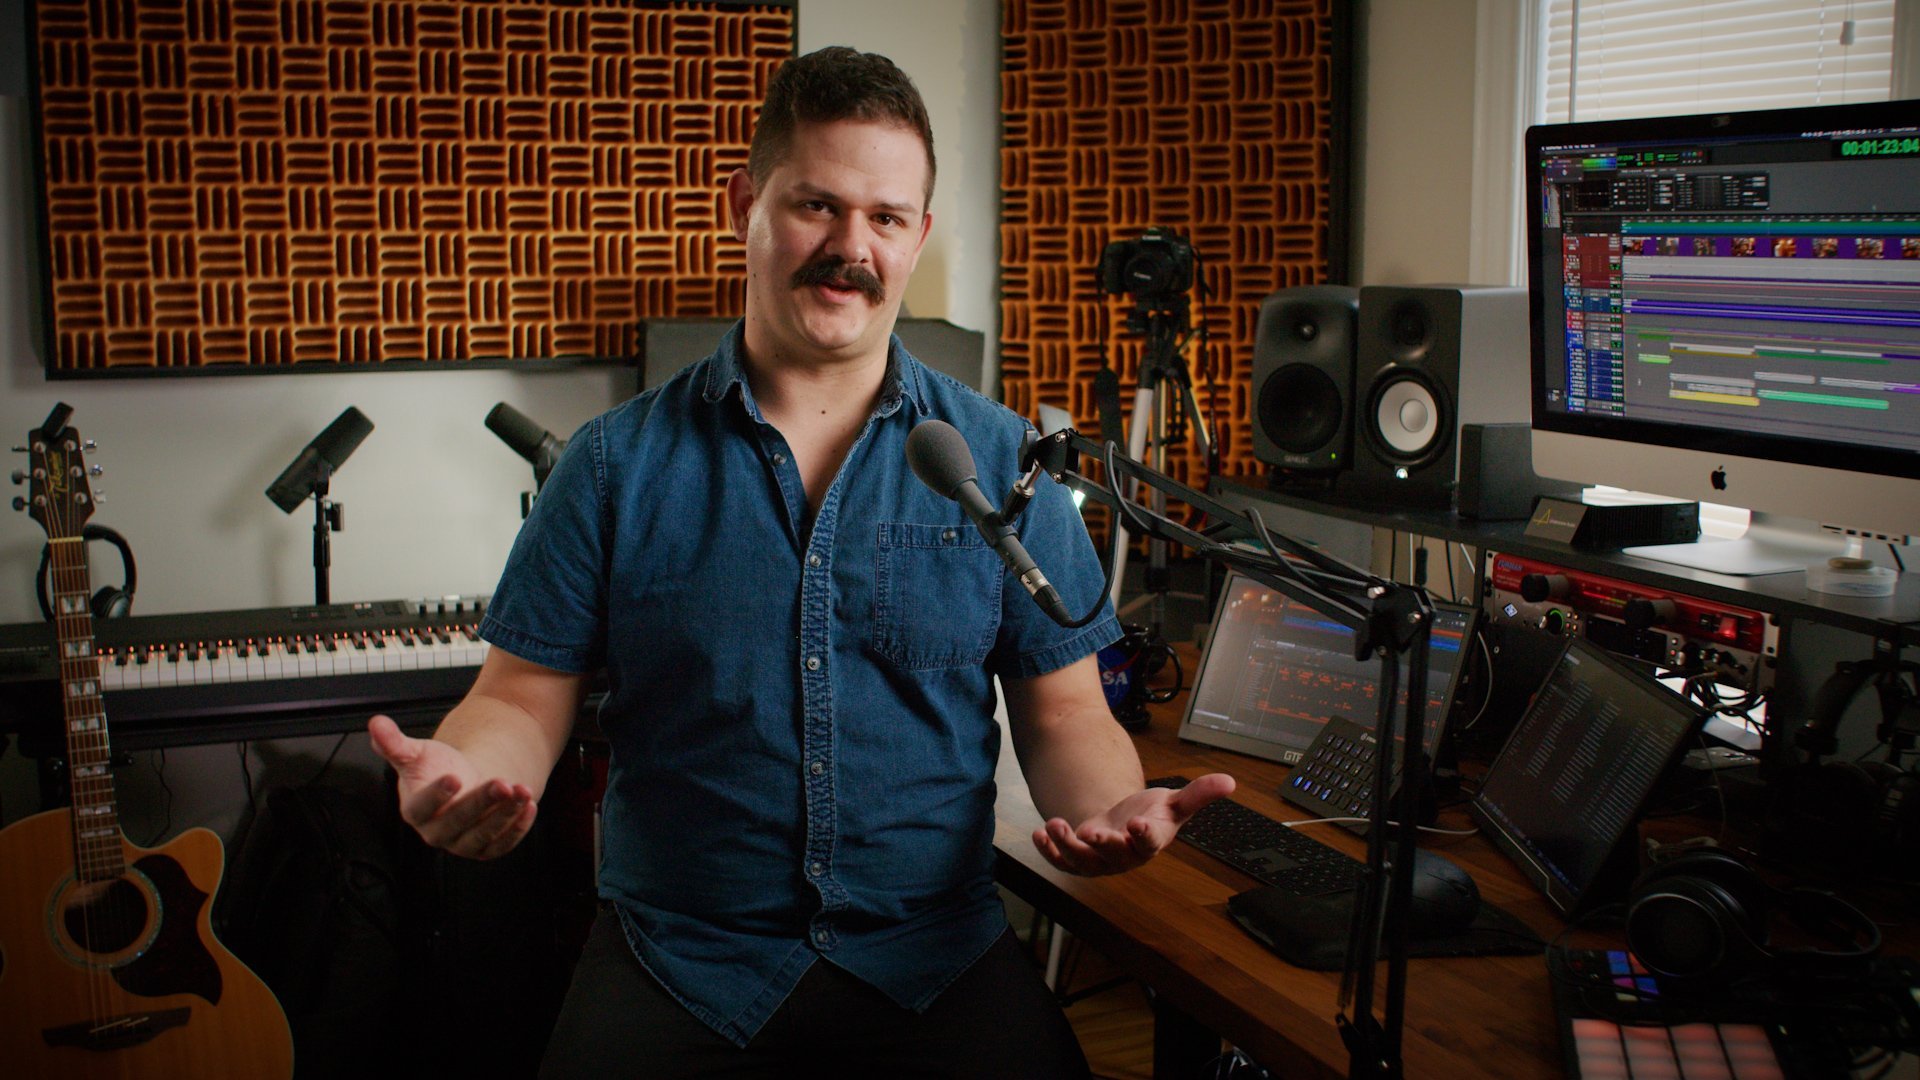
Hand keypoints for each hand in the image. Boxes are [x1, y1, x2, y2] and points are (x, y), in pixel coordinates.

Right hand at [367, 714, 536, 859]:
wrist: (461, 786)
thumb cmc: (434, 770)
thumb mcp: (415, 753)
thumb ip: (394, 743)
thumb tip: (376, 723)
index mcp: (415, 811)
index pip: (421, 809)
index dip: (436, 795)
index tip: (453, 777)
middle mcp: (437, 832)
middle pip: (458, 822)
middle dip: (481, 803)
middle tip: (501, 783)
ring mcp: (463, 843)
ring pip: (483, 835)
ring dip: (505, 815)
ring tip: (521, 791)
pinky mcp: (487, 847)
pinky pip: (502, 844)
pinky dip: (518, 828)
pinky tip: (530, 805)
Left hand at [1032, 772, 1234, 875]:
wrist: (1126, 826)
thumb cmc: (1152, 815)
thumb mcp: (1175, 802)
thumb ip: (1199, 793)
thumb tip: (1230, 781)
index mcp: (1150, 842)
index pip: (1149, 842)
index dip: (1143, 835)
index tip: (1137, 824)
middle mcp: (1124, 856)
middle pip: (1114, 856)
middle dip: (1102, 845)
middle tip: (1091, 832)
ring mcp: (1099, 860)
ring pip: (1083, 861)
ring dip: (1067, 845)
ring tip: (1054, 825)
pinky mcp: (1078, 859)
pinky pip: (1062, 861)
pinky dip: (1049, 850)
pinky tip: (1039, 834)